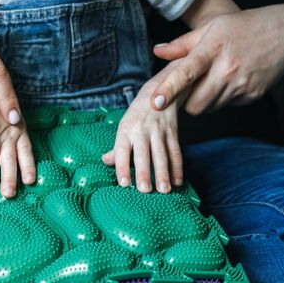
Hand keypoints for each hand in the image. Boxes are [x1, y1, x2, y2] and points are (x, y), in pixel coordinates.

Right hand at [0, 104, 35, 197]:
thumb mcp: (11, 112)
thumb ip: (13, 128)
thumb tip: (15, 147)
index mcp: (19, 128)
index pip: (26, 150)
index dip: (28, 165)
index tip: (30, 181)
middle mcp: (7, 131)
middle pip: (9, 158)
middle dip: (9, 178)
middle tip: (9, 195)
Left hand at [102, 79, 183, 193]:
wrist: (159, 92)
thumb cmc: (137, 116)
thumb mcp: (124, 127)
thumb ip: (117, 147)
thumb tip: (105, 161)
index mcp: (126, 130)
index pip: (121, 151)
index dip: (122, 167)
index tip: (124, 183)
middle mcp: (142, 130)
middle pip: (143, 153)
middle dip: (144, 172)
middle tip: (145, 190)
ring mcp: (159, 131)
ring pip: (162, 154)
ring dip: (164, 173)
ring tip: (164, 190)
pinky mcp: (173, 132)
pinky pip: (176, 151)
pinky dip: (178, 167)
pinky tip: (177, 181)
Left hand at [151, 4, 283, 114]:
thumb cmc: (243, 28)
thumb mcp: (212, 27)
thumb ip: (183, 43)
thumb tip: (157, 51)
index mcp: (212, 48)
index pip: (186, 72)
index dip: (170, 88)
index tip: (156, 101)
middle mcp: (227, 69)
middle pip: (195, 104)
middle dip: (187, 101)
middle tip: (190, 86)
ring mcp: (242, 84)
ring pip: (210, 107)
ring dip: (206, 99)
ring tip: (215, 77)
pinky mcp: (253, 95)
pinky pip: (227, 105)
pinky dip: (224, 97)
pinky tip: (232, 79)